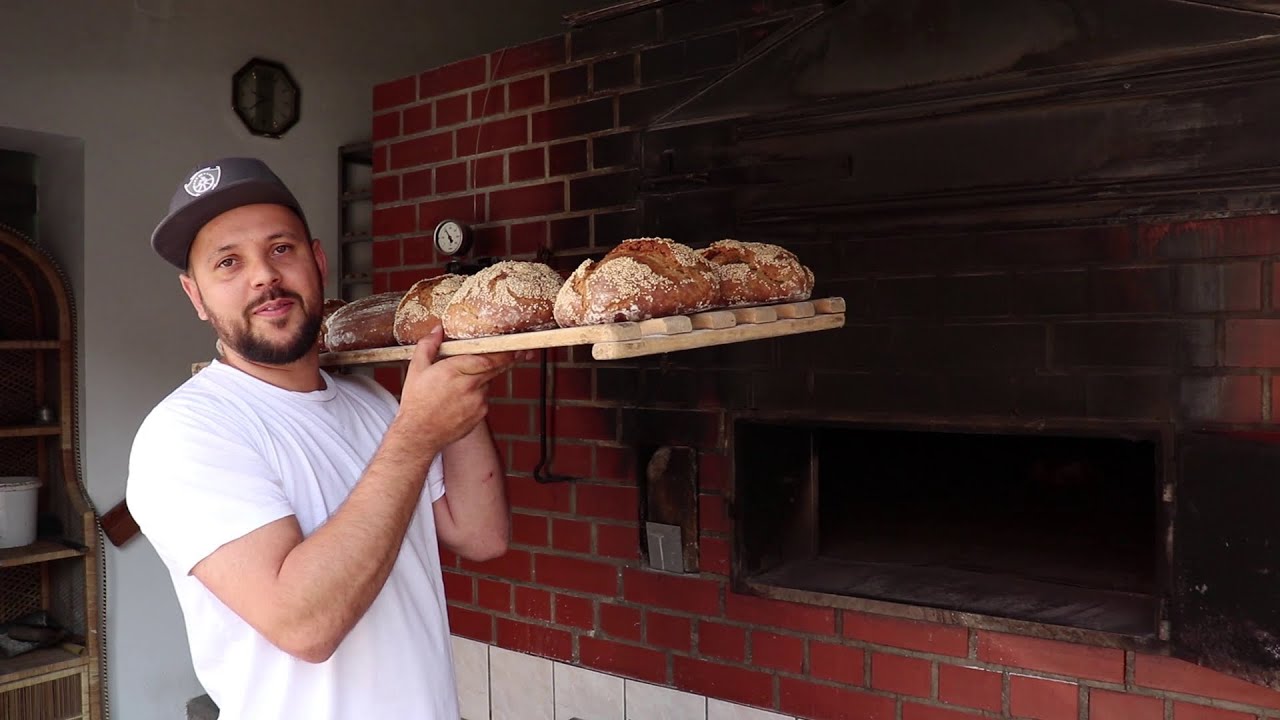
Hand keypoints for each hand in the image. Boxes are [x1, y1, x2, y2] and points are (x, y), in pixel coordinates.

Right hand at [395, 326, 517, 447]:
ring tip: (458, 386)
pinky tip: (459, 400)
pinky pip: (484, 398)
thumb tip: (437, 329)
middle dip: (499, 361)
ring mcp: (478, 402)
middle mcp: (470, 386)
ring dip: (480, 380)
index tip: (510, 346)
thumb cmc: (416, 402)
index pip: (488, 357)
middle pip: (495, 368)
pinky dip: (477, 395)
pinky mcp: (481, 414)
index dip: (502, 352)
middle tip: (505, 354)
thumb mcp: (416, 370)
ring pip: (487, 383)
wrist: (419, 435)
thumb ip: (428, 346)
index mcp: (454, 370)